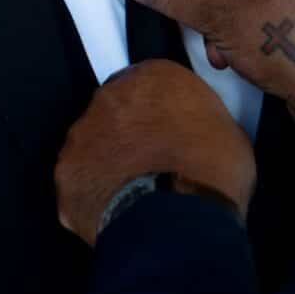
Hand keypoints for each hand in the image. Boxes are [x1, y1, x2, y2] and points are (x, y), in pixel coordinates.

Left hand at [55, 61, 256, 246]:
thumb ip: (200, 121)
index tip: (166, 133)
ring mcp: (82, 135)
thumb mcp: (227, 130)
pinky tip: (116, 211)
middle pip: (114, 112)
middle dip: (127, 134)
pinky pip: (79, 181)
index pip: (149, 85)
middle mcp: (111, 97)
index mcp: (152, 77)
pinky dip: (93, 194)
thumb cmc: (212, 170)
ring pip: (92, 145)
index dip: (157, 113)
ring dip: (108, 162)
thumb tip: (196, 137)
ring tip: (133, 192)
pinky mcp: (67, 174)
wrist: (179, 216)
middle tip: (149, 163)